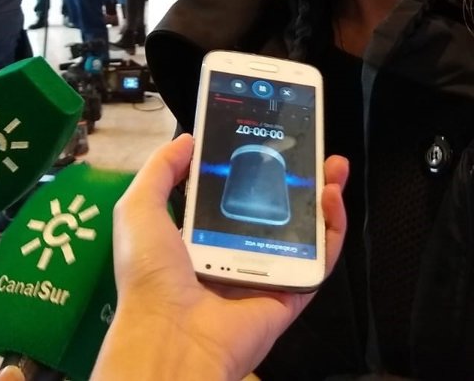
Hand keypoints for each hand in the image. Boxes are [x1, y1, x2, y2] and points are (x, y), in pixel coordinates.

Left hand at [94, 135, 349, 380]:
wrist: (173, 335)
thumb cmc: (151, 274)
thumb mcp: (139, 209)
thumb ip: (160, 170)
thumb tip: (188, 140)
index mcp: (199, 237)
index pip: (233, 195)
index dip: (254, 166)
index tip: (269, 139)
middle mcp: (236, 253)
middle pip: (277, 207)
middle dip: (297, 176)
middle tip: (311, 149)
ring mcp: (267, 273)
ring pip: (305, 230)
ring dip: (323, 195)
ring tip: (333, 166)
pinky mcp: (291, 292)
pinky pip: (320, 259)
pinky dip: (333, 228)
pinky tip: (331, 197)